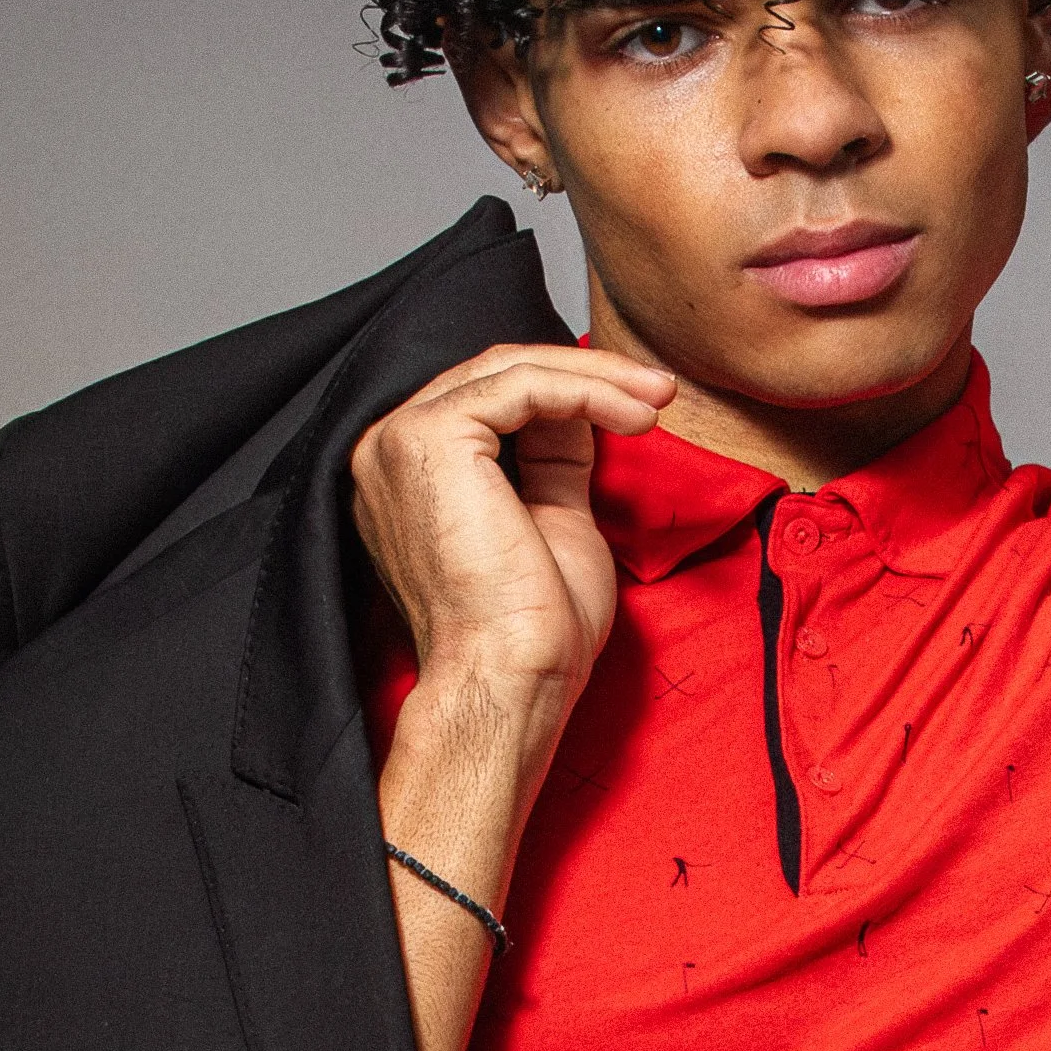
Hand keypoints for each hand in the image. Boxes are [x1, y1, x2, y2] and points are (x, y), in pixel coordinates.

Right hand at [349, 344, 676, 778]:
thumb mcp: (551, 520)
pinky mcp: (429, 438)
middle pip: (500, 374)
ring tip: (657, 401)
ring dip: (597, 377)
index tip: (640, 405)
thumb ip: (553, 461)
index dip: (569, 390)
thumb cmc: (532, 631)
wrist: (509, 680)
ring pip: (511, 370)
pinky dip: (586, 391)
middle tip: (660, 390)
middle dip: (589, 373)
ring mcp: (401, 440)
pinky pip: (521, 388)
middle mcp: (390, 449)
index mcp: (412, 473)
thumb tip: (580, 409)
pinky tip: (634, 416)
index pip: (492, 398)